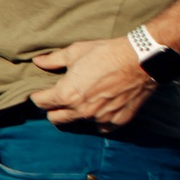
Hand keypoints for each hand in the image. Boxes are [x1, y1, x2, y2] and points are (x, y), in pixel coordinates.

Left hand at [28, 38, 156, 128]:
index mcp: (67, 94)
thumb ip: (53, 60)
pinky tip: (100, 110)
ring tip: (81, 102)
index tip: (41, 92)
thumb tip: (38, 62)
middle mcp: (81, 110)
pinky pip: (102, 127)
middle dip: (53, 109)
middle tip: (59, 99)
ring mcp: (100, 118)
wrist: (141, 60)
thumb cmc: (106, 53)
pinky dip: (99, 121)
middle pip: (55, 118)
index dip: (38, 96)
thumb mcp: (76, 52)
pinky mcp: (117, 121)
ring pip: (78, 123)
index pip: (41, 103)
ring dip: (76, 114)